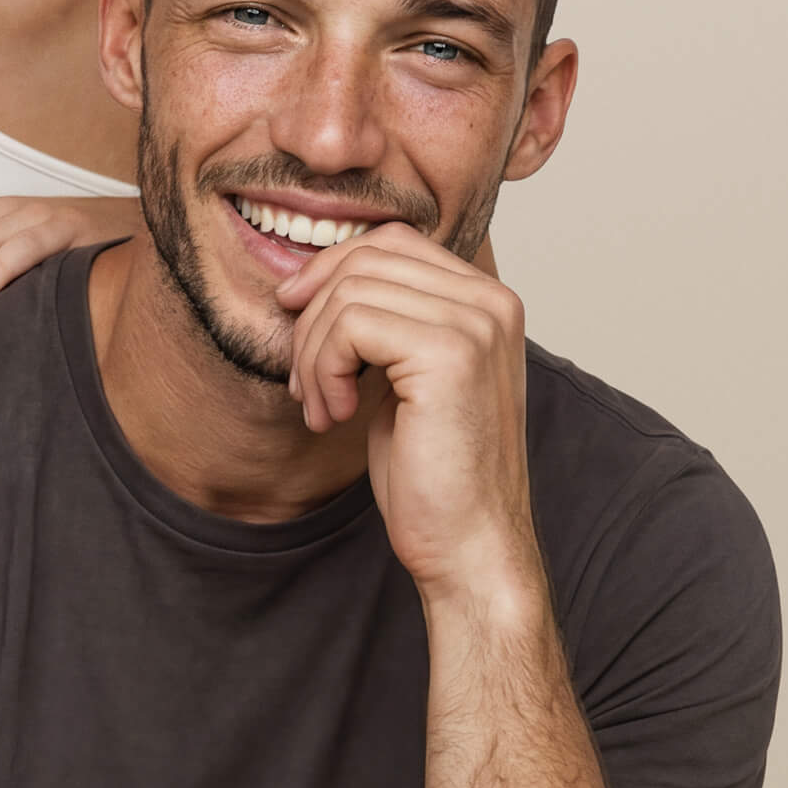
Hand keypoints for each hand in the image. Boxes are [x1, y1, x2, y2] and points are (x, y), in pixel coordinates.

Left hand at [274, 224, 533, 599]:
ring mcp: (476, 323)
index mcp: (487, 300)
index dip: (330, 271)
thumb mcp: (402, 378)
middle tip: (306, 383)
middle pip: (366, 258)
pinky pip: (349, 326)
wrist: (468, 545)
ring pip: (349, 292)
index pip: (390, 242)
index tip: (296, 316)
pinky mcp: (450, 354)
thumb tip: (308, 279)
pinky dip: (324, 371)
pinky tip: (336, 416)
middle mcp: (491, 301)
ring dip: (314, 354)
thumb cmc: (432, 472)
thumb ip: (382, 320)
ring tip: (322, 407)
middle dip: (314, 316)